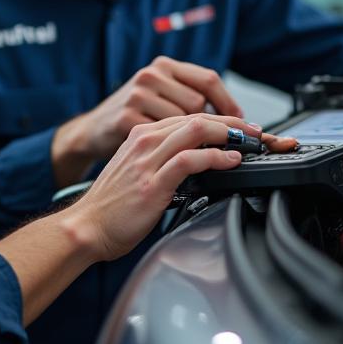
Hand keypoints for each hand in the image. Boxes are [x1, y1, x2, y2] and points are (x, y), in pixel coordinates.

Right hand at [64, 115, 294, 261]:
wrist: (87, 226)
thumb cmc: (112, 206)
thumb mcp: (136, 171)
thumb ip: (161, 160)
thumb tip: (195, 160)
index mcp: (141, 135)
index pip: (187, 117)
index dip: (220, 119)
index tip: (241, 127)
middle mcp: (144, 141)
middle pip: (196, 117)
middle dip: (232, 122)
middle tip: (255, 131)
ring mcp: (147, 160)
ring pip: (195, 130)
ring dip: (230, 133)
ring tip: (249, 142)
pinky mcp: (153, 182)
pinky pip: (189, 159)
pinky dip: (216, 156)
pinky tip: (231, 160)